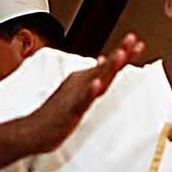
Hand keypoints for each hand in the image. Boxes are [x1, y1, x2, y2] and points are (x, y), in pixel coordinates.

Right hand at [26, 33, 144, 153]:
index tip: (138, 43)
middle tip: (133, 40)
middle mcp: (80, 83)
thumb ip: (92, 77)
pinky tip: (96, 84)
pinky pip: (81, 100)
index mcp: (83, 80)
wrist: (32, 131)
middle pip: (105, 68)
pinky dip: (89, 91)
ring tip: (119, 55)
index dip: (124, 54)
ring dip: (107, 67)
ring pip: (94, 79)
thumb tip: (103, 61)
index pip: (108, 65)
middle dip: (120, 54)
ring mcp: (75, 95)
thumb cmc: (56, 113)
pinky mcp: (69, 109)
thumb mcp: (77, 92)